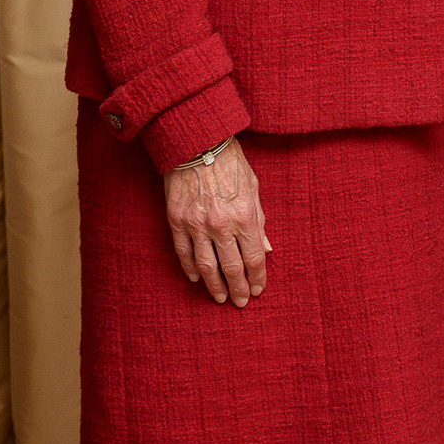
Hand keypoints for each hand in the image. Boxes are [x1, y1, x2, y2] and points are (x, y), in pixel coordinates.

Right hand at [164, 140, 269, 303]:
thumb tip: (267, 248)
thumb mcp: (253, 187)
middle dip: (239, 288)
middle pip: (232, 267)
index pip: (254, 257)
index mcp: (245, 215)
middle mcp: (221, 224)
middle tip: (241, 302)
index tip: (258, 288)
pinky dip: (191, 268)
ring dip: (215, 285)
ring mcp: (197, 224)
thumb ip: (259, 220)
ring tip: (220, 297)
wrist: (196, 142)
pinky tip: (197, 278)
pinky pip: (184, 253)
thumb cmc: (230, 162)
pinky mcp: (177, 220)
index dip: (257, 277)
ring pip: (207, 266)